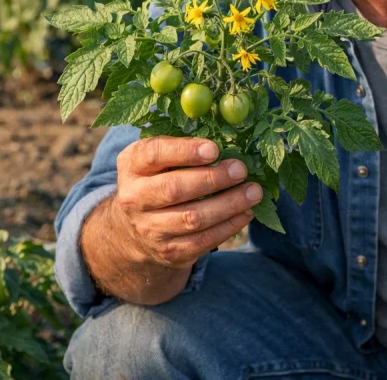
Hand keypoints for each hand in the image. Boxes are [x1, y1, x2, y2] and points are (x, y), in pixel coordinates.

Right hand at [111, 136, 262, 269]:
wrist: (135, 229)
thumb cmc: (158, 179)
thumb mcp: (158, 157)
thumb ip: (183, 144)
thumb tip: (229, 136)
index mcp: (132, 166)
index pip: (153, 154)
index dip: (184, 151)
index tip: (214, 149)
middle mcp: (135, 198)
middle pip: (174, 189)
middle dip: (213, 179)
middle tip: (241, 170)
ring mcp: (150, 228)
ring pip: (192, 218)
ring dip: (229, 205)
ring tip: (254, 192)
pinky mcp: (169, 251)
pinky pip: (203, 241)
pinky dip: (229, 226)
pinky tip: (247, 212)